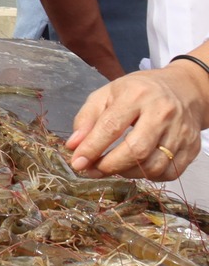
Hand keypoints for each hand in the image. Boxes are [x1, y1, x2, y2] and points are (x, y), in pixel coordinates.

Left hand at [67, 63, 208, 179]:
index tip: (77, 163)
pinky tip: (135, 167)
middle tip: (92, 170)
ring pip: (153, 166)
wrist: (183, 89)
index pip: (111, 127)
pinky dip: (148, 176)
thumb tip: (73, 146)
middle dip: (109, 165)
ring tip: (112, 167)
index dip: (92, 148)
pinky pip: (169, 172)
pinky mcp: (192, 147)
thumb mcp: (107, 94)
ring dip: (127, 173)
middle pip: (136, 150)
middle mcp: (162, 113)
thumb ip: (87, 118)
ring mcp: (180, 132)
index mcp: (136, 95)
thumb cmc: (138, 91)